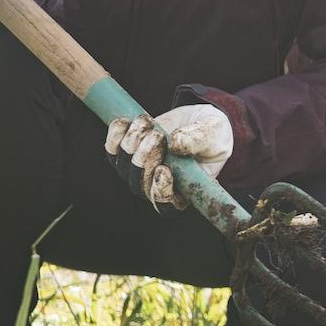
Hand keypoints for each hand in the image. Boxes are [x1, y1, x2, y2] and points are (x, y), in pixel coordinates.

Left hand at [105, 103, 233, 207]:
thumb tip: (175, 144)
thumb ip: (198, 139)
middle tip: (157, 136)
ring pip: (124, 168)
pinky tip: (127, 122)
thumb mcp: (214, 133)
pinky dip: (115, 136)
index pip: (167, 206)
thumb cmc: (213, 133)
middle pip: (140, 186)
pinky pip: (112, 151)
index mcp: (185, 190)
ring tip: (147, 123)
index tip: (164, 169)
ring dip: (131, 144)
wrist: (198, 119)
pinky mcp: (128, 153)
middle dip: (144, 159)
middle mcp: (160, 185)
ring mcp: (141, 171)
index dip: (161, 193)